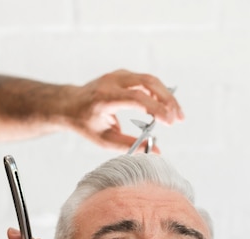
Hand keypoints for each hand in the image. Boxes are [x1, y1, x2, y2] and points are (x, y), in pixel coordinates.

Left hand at [67, 69, 183, 150]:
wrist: (69, 104)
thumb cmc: (86, 124)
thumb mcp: (105, 140)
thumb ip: (130, 146)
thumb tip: (155, 152)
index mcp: (105, 98)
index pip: (136, 98)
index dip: (155, 108)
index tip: (170, 122)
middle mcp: (112, 82)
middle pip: (148, 83)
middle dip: (167, 101)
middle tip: (179, 119)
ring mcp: (118, 75)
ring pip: (150, 80)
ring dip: (167, 97)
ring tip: (177, 116)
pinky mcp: (124, 75)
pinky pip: (146, 81)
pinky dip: (159, 94)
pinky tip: (165, 109)